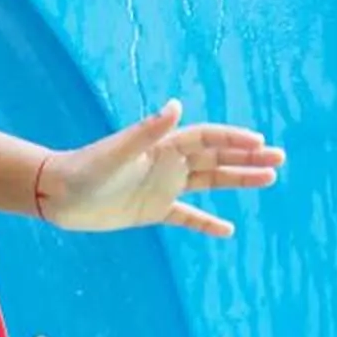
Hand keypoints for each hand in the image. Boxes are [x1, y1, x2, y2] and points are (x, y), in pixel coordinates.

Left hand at [38, 101, 282, 236]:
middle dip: (247, 158)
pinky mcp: (152, 211)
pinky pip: (186, 217)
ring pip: (209, 182)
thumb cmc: (85, 170)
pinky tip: (229, 230)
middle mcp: (167, 164)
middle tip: (279, 159)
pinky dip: (206, 223)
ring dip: (238, 181)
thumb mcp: (118, 152)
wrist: (57, 196)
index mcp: (162, 146)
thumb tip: (176, 106)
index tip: (259, 142)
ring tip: (270, 179)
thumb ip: (148, 131)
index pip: (206, 139)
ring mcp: (162, 187)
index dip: (232, 140)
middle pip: (215, 158)